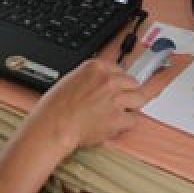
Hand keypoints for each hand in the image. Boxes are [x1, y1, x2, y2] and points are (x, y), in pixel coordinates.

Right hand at [25, 58, 147, 152]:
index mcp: (96, 67)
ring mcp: (115, 98)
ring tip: (119, 113)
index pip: (120, 69)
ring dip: (131, 106)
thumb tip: (102, 84)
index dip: (118, 81)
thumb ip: (91, 78)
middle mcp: (108, 80)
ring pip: (139, 99)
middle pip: (133, 83)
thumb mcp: (72, 79)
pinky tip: (114, 125)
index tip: (116, 87)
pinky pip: (133, 119)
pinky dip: (125, 124)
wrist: (54, 125)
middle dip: (127, 92)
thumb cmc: (55, 107)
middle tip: (118, 102)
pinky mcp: (118, 118)